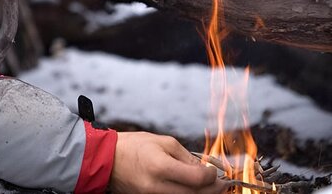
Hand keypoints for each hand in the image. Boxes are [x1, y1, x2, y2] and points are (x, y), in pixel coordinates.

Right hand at [108, 131, 227, 193]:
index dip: (212, 176)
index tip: (215, 171)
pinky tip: (195, 189)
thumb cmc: (134, 147)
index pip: (197, 179)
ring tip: (212, 188)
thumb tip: (205, 170)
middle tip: (223, 184)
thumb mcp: (163, 142)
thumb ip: (186, 157)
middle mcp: (157, 186)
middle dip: (213, 189)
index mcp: (161, 167)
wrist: (107, 160)